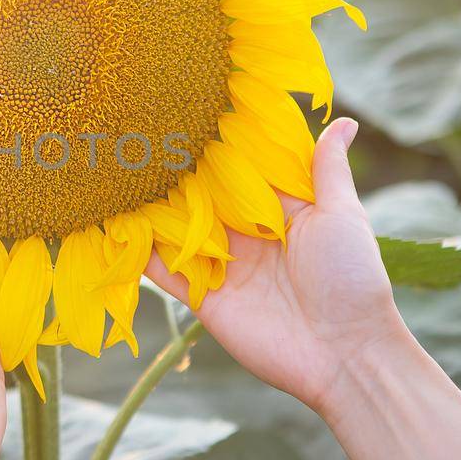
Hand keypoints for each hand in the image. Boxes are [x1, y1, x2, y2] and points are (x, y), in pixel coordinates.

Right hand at [144, 118, 414, 417]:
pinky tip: (108, 224)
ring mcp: (221, 265)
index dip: (219, 143)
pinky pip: (162, 270)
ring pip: (176, 228)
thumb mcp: (342, 215)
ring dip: (150, 205)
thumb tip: (343, 121)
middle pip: (203, 195)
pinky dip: (136, 251)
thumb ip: (327, 170)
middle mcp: (246, 234)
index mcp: (280, 210)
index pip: (243, 169)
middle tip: (138, 132)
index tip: (188, 106)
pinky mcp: (202, 298)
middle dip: (176, 169)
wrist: (344, 354)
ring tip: (114, 168)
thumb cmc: (351, 279)